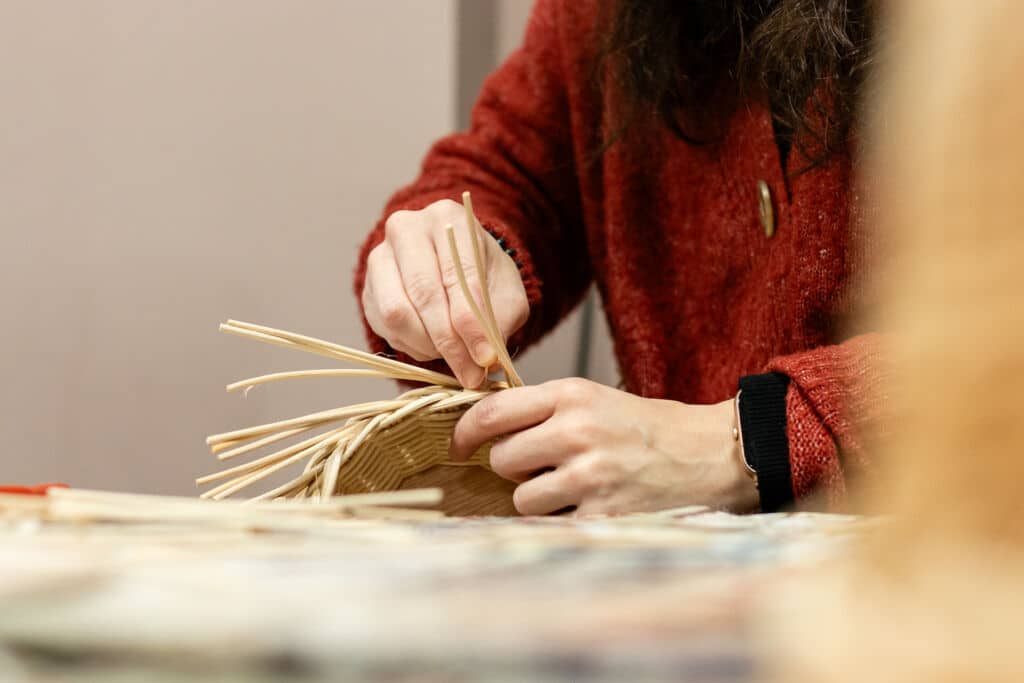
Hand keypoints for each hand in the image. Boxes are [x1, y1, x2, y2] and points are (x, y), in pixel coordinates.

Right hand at [361, 199, 528, 387]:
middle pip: (424, 293)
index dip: (472, 324)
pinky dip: (411, 345)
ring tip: (453, 358)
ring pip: (397, 312)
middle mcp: (408, 228)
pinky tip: (432, 346)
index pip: (459, 276)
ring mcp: (381, 255)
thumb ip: (500, 320)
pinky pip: (383, 325)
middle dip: (450, 342)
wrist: (454, 265)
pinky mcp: (368, 285)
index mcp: (450, 219)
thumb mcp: (507, 294)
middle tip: (470, 374)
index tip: (485, 359)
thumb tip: (485, 358)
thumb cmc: (484, 277)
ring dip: (427, 346)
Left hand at [450, 378, 759, 515]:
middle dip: (513, 467)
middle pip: (501, 458)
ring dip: (536, 498)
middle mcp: (577, 432)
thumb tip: (480, 426)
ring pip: (521, 498)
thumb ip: (541, 408)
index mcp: (571, 395)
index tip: (459, 446)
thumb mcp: (594, 398)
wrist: (711, 454)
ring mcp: (590, 476)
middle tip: (543, 465)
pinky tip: (588, 505)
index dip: (464, 432)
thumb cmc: (646, 428)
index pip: (491, 412)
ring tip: (571, 487)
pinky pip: (550, 525)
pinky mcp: (604, 515)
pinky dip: (561, 520)